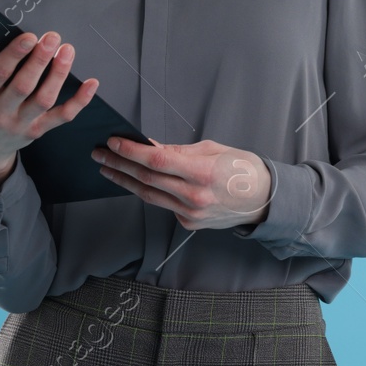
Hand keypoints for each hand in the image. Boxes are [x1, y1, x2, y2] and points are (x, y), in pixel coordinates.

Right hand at [0, 30, 99, 191]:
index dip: (14, 55)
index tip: (29, 36)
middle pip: (24, 86)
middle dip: (40, 60)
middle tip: (53, 38)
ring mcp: (21, 124)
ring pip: (44, 100)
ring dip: (58, 74)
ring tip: (67, 51)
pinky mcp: (37, 131)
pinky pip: (62, 117)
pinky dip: (79, 102)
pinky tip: (92, 83)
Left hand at [91, 137, 273, 230]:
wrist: (265, 200)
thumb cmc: (243, 169)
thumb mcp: (214, 150)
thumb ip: (180, 151)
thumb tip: (150, 147)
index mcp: (203, 173)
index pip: (157, 160)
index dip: (131, 151)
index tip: (114, 142)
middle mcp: (194, 196)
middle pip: (147, 179)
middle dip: (119, 164)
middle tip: (100, 154)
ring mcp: (190, 213)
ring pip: (149, 195)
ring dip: (125, 180)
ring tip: (108, 168)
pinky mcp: (189, 223)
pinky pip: (163, 204)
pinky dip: (150, 191)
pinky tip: (137, 181)